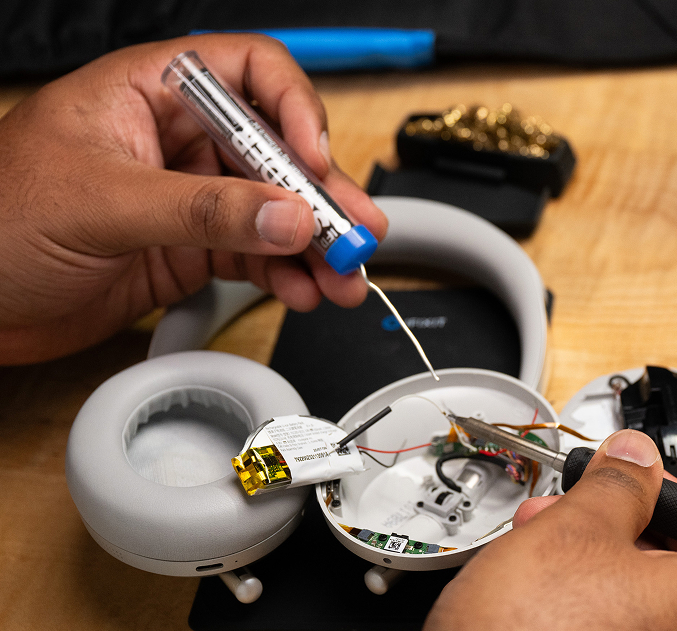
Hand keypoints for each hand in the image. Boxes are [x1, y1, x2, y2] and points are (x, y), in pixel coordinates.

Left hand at [0, 34, 384, 363]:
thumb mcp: (100, 204)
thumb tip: (285, 217)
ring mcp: (186, 198)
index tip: (313, 161)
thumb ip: (202, 212)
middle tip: (355, 233)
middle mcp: (175, 139)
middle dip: (322, 194)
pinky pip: (257, 257)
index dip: (291, 109)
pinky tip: (303, 291)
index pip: (248, 72)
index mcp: (148, 92)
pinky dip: (287, 276)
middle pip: (276, 151)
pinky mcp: (187, 251)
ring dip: (316, 245)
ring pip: (275, 211)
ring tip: (344, 277)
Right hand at [387, 430, 676, 630]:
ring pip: (621, 615)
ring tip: (521, 559)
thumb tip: (637, 460)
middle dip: (606, 534)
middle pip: (665, 572)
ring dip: (574, 579)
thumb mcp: (573, 533)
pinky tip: (509, 617)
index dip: (672, 503)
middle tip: (559, 516)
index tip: (629, 482)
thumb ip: (613, 488)